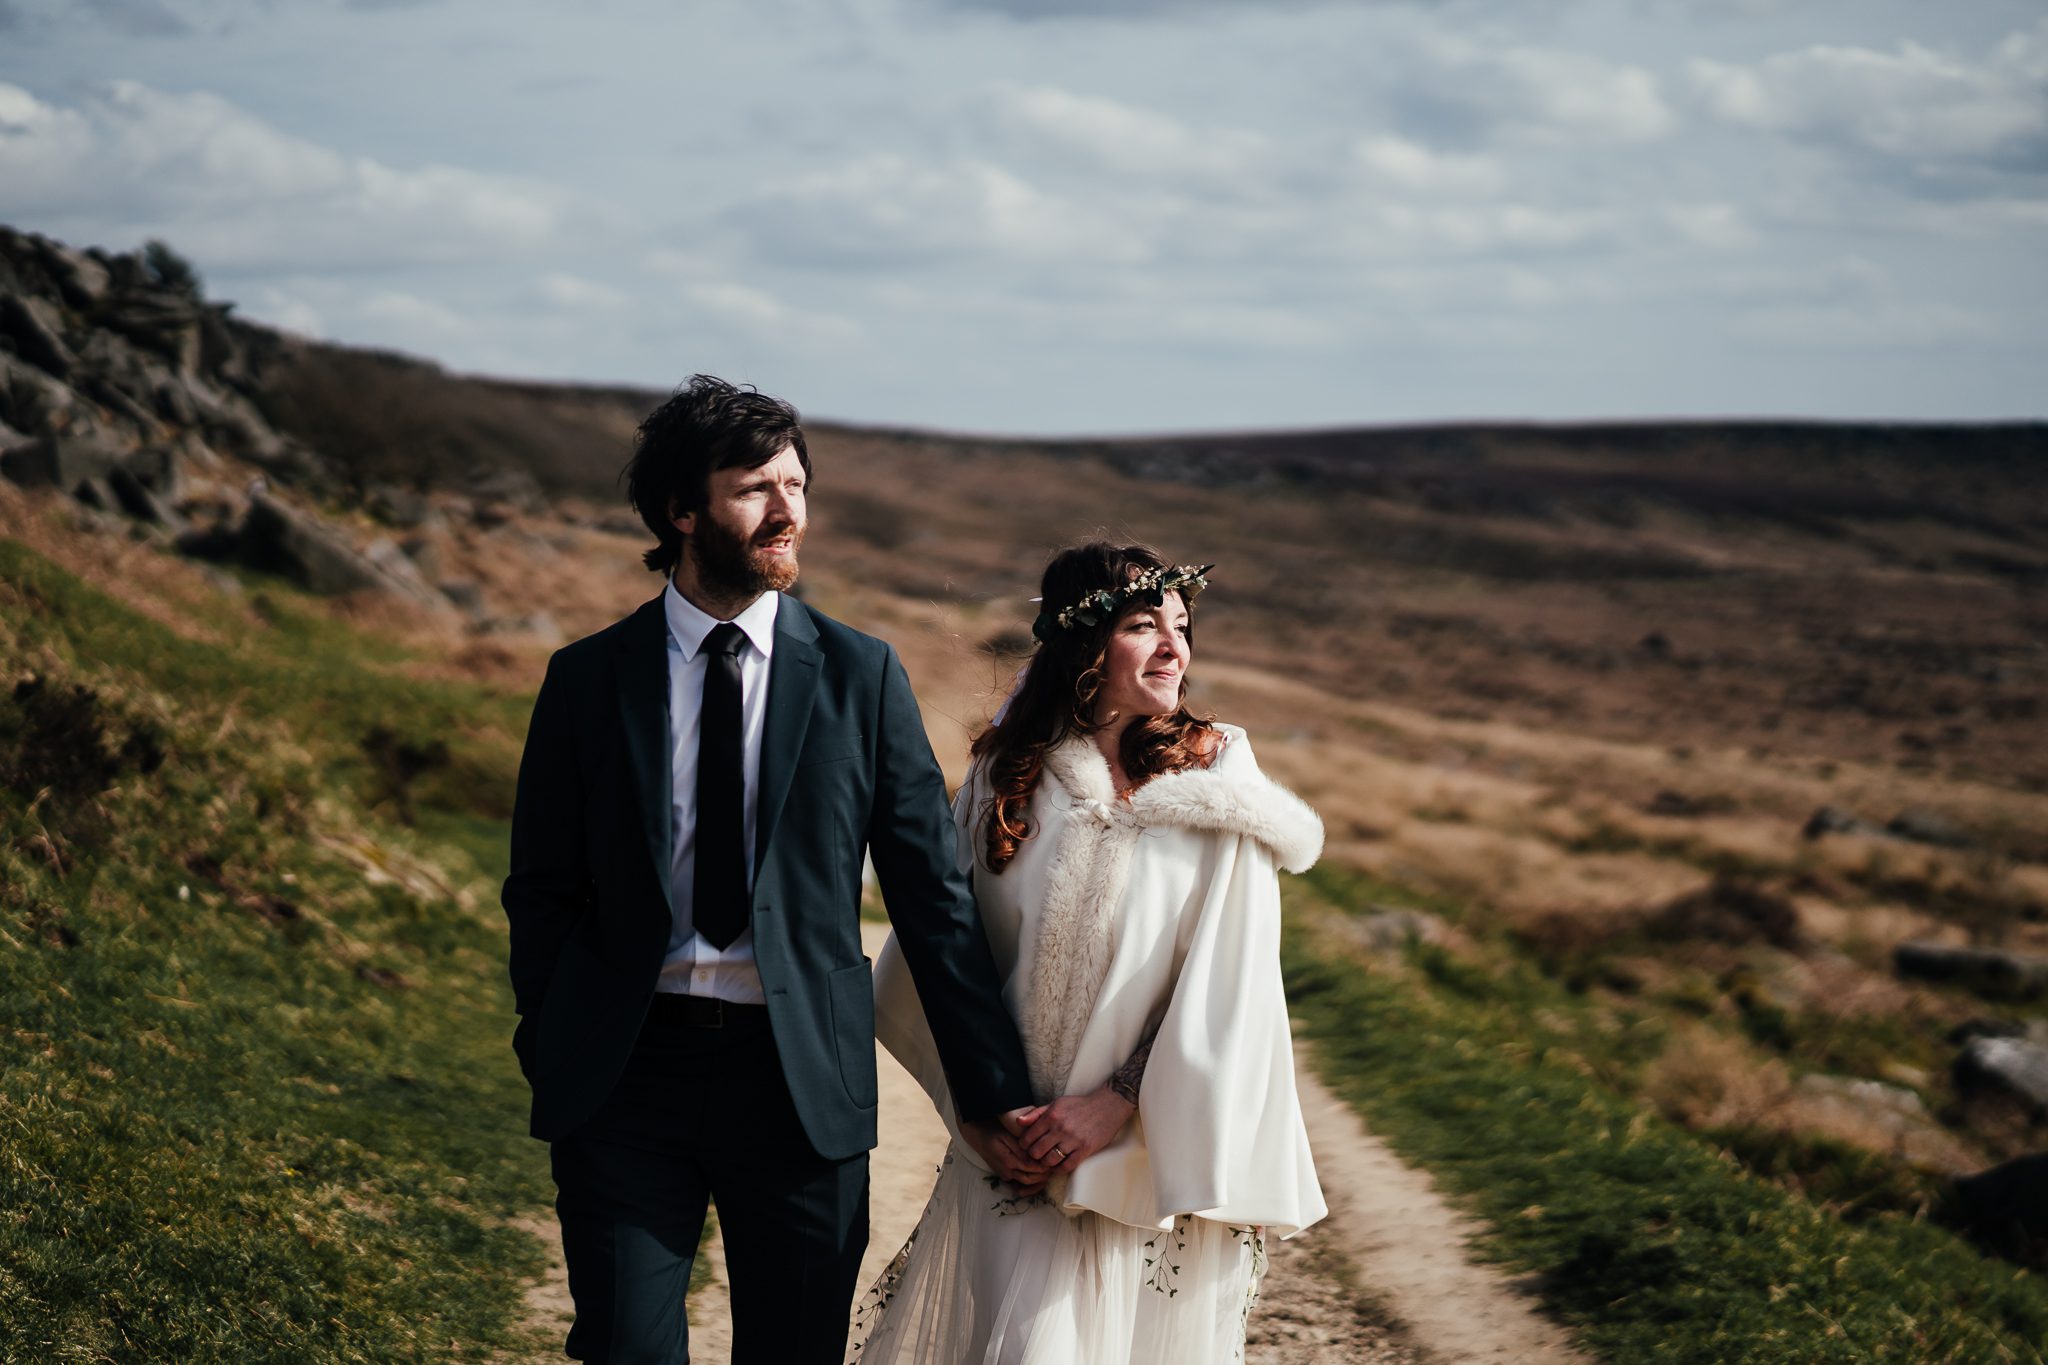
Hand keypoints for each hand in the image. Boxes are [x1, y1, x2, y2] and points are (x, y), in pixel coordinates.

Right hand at [960, 1118, 1049, 1194]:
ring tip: (1049, 1172)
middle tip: (1055, 1167)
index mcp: (1008, 1160)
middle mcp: (1006, 1171)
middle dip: (1044, 1175)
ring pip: (1026, 1184)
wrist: (978, 1136)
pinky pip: (1020, 1185)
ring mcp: (1005, 1176)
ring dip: (1039, 1181)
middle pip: (1030, 1179)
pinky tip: (1039, 1180)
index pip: (1031, 1167)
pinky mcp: (1005, 1176)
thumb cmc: (994, 1131)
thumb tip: (1033, 1156)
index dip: (1044, 1166)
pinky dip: (1031, 1186)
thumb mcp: (1006, 1135)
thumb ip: (1020, 1147)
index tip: (1054, 1160)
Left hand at [1016, 1088, 1135, 1169]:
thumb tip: (1018, 1122)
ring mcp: (1073, 1140)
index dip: (1024, 1145)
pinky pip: (1067, 1166)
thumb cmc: (1079, 1105)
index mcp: (1051, 1116)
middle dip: (1034, 1156)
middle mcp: (1060, 1128)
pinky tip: (1059, 1165)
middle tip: (1037, 1156)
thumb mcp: (1056, 1104)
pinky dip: (1060, 1169)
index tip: (1027, 1147)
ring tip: (1048, 1160)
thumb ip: (1036, 1114)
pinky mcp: (1085, 1149)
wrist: (1107, 1106)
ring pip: (1050, 1161)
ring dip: (1046, 1163)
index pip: (1028, 1138)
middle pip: (1036, 1152)